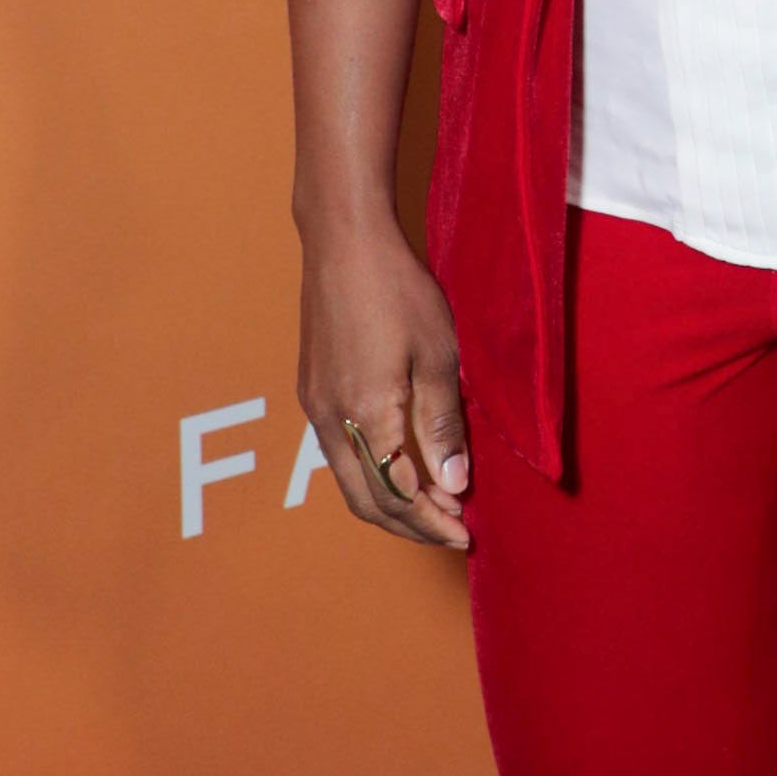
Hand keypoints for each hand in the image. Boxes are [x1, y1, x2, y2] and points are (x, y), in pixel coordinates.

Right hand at [297, 206, 469, 549]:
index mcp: (366, 414)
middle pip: (367, 501)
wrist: (344, 242)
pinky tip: (400, 465)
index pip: (398, 495)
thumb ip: (442, 425)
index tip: (464, 533)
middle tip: (451, 529)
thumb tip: (452, 482)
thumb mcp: (437, 357)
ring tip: (433, 503)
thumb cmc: (397, 291)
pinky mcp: (312, 392)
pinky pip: (338, 455)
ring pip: (349, 481)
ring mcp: (315, 407)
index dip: (432, 521)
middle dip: (411, 525)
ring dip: (390, 502)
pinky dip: (371, 475)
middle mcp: (331, 419)